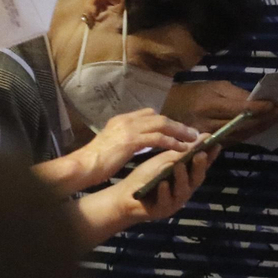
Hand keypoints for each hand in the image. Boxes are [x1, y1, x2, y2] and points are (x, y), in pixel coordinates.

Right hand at [73, 109, 199, 188]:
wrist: (84, 164)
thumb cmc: (97, 159)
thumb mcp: (113, 143)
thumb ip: (127, 138)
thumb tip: (138, 142)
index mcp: (122, 119)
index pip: (149, 114)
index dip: (166, 121)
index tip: (178, 128)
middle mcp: (126, 120)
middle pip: (159, 117)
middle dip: (177, 125)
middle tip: (192, 133)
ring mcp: (129, 128)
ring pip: (162, 125)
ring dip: (179, 132)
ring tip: (193, 140)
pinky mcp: (131, 140)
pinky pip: (158, 139)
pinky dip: (172, 143)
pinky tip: (181, 149)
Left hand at [114, 146, 216, 225]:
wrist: (127, 197)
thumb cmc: (146, 177)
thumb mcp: (164, 161)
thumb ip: (182, 152)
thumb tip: (203, 136)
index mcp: (187, 177)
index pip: (202, 166)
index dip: (211, 156)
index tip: (216, 144)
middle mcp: (185, 190)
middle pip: (196, 179)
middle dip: (198, 166)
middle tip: (200, 154)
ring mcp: (175, 201)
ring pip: (182, 190)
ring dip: (181, 178)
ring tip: (179, 166)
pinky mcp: (162, 210)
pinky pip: (165, 201)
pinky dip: (164, 192)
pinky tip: (162, 184)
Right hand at [163, 80, 277, 139]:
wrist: (168, 109)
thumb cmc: (193, 93)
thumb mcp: (214, 86)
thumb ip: (235, 94)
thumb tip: (256, 100)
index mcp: (209, 105)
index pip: (240, 109)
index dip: (259, 108)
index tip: (274, 104)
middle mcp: (209, 123)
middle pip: (243, 125)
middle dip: (264, 119)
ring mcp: (209, 136)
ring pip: (240, 135)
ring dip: (259, 128)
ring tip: (274, 121)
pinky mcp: (209, 144)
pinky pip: (233, 141)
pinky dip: (249, 135)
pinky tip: (259, 128)